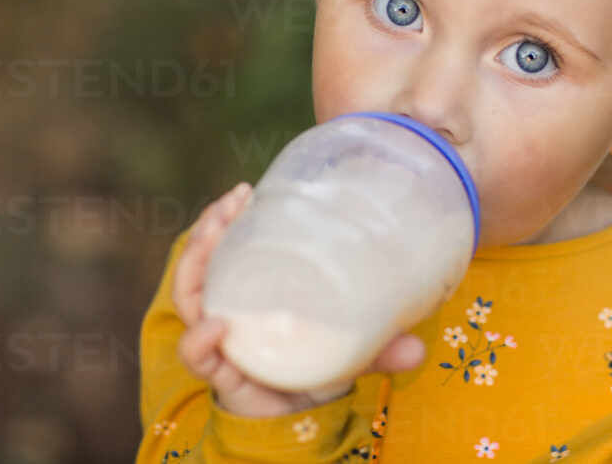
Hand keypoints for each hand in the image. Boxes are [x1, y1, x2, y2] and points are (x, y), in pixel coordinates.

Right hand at [172, 181, 427, 417]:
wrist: (297, 421)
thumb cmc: (315, 370)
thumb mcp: (350, 349)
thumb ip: (382, 348)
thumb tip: (421, 349)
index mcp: (254, 291)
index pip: (230, 246)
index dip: (228, 217)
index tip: (245, 190)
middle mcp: (230, 309)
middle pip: (203, 261)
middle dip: (209, 228)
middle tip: (230, 202)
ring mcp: (221, 339)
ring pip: (190, 295)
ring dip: (194, 262)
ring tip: (211, 234)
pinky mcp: (219, 373)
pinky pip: (196, 355)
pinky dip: (199, 340)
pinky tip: (215, 325)